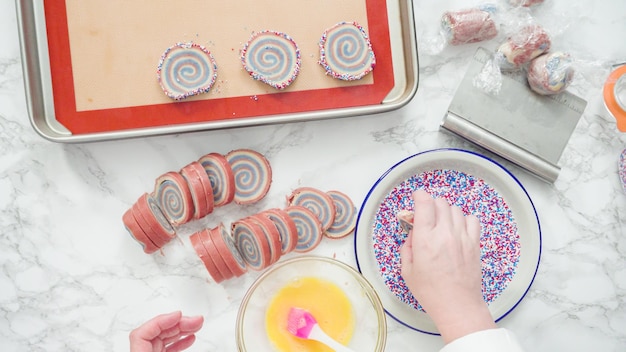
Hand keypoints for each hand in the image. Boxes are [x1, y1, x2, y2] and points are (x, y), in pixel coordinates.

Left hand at [129, 311, 203, 351]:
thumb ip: (174, 347)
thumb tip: (191, 338)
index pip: (142, 332)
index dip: (161, 320)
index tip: (179, 315)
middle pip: (156, 332)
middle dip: (178, 323)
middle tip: (196, 320)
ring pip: (163, 338)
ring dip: (182, 330)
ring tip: (196, 325)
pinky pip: (167, 348)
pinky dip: (179, 342)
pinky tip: (190, 338)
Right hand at [400, 190, 495, 343]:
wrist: (457, 305)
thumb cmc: (432, 292)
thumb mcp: (407, 271)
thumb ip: (408, 248)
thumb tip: (413, 234)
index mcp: (425, 240)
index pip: (424, 204)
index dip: (419, 196)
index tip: (417, 197)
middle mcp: (444, 234)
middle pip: (440, 202)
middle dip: (431, 205)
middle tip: (426, 216)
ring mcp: (462, 238)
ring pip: (455, 209)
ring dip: (446, 212)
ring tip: (441, 224)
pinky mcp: (474, 243)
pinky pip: (472, 219)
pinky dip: (464, 219)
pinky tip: (457, 229)